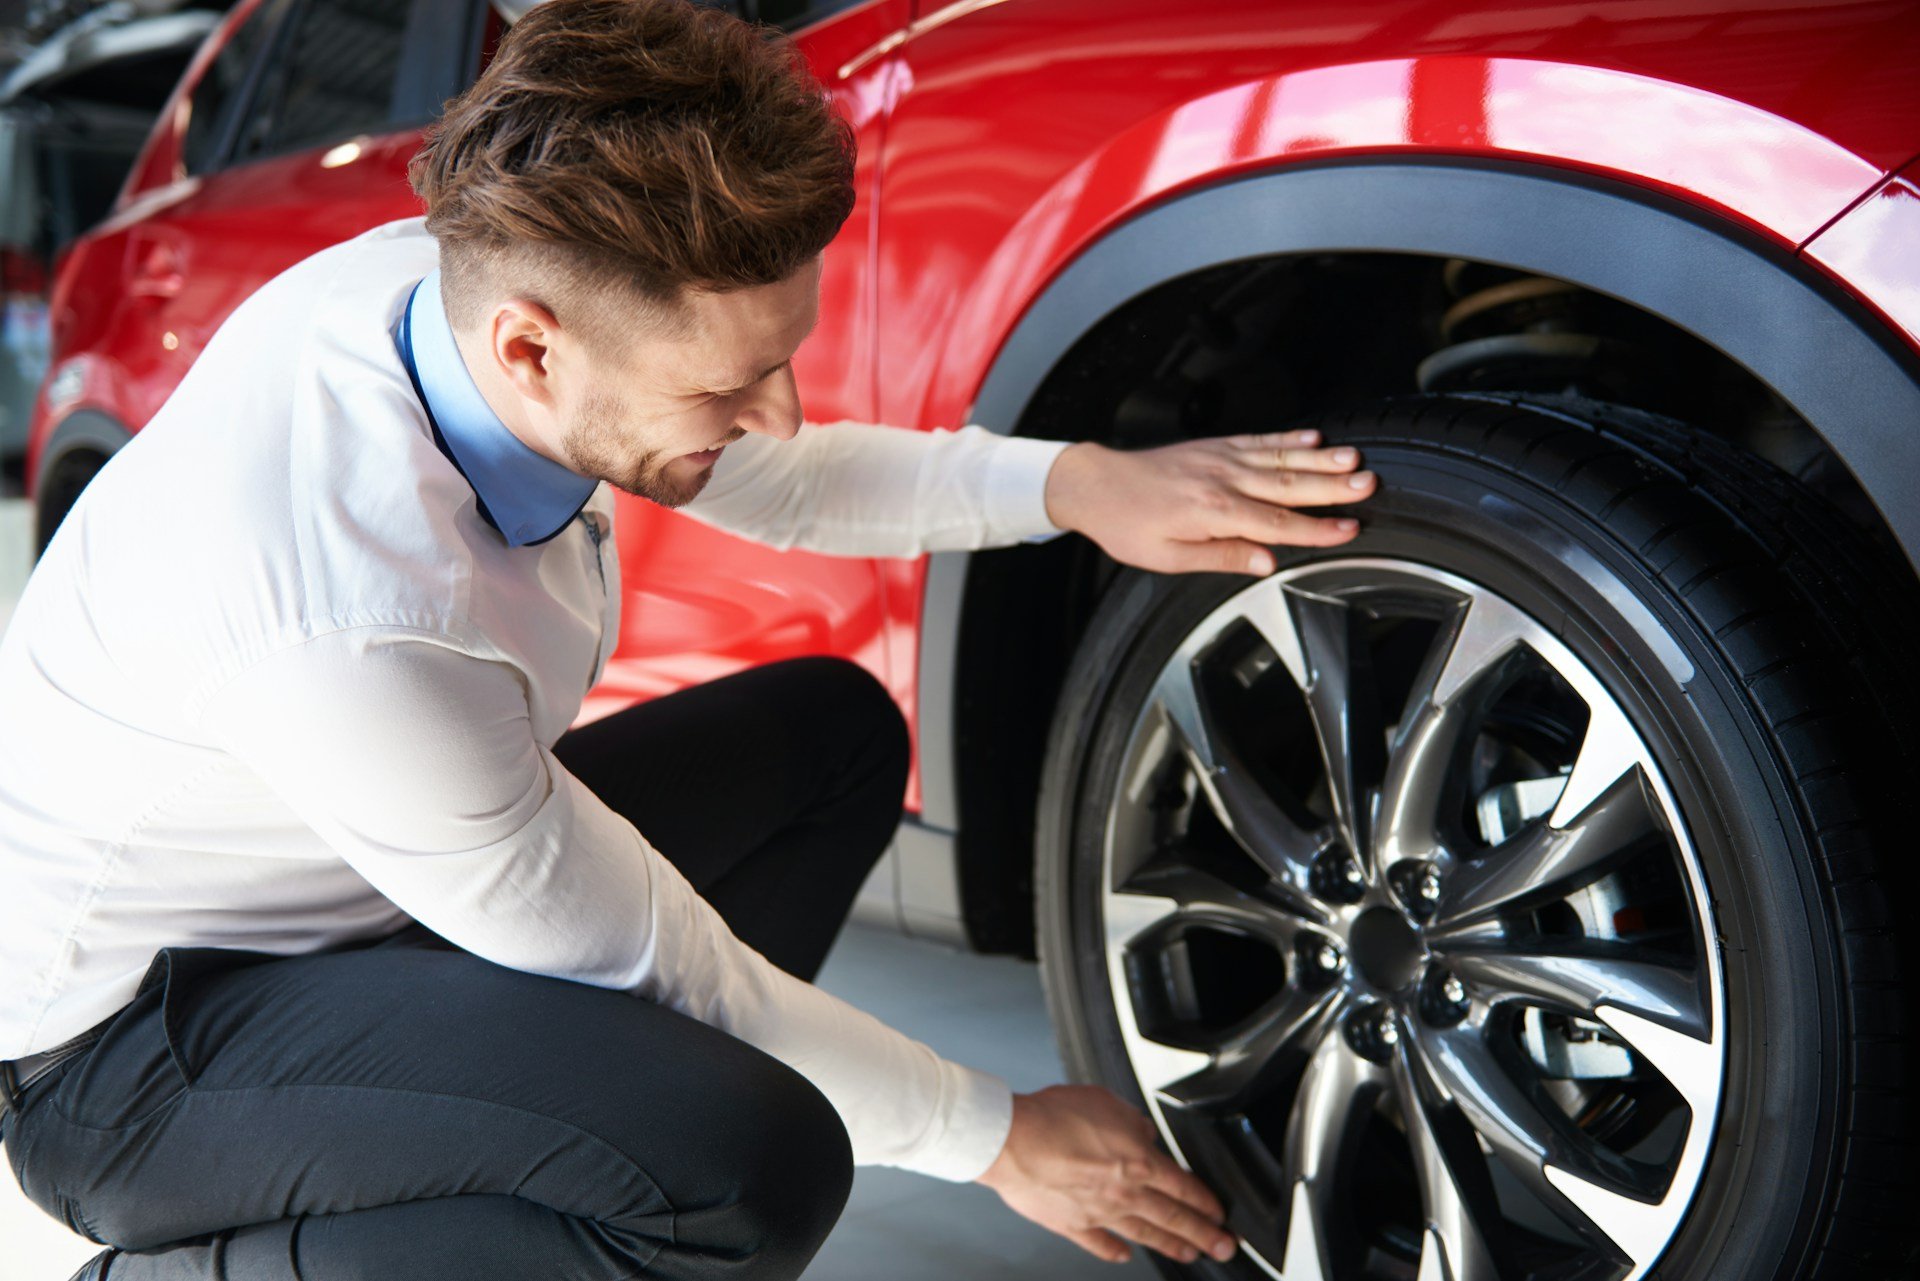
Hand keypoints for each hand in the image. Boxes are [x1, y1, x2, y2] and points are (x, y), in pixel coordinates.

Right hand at [975, 1083, 1237, 1266]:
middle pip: (1173, 1218)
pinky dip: (1114, 1252)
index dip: (1206, 1202)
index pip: (1183, 1187)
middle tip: (1223, 1248)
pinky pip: (1099, 1243)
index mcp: (1137, 1162)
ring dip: (1170, 1246)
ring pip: (1144, 1235)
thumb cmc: (1053, 1118)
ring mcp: (1098, 1213)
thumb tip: (1143, 1132)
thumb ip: (1131, 1122)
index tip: (1219, 1214)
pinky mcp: (1070, 1224)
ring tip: (1189, 1255)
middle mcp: (1124, 1192)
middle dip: (1204, 1235)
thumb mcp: (1106, 1102)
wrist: (1012, 1141)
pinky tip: (1124, 1256)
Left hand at [1041, 429, 1374, 574]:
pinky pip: (1259, 440)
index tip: (1351, 529)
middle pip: (1288, 485)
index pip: (1277, 524)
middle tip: (1370, 485)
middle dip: (1333, 486)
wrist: (1096, 484)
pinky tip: (1315, 437)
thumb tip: (1266, 563)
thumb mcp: (1169, 558)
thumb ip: (1222, 557)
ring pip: (1280, 458)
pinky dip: (1289, 438)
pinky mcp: (1215, 445)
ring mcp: (1220, 458)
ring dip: (1321, 458)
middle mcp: (1222, 480)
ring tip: (1356, 458)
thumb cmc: (1127, 525)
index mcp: (1213, 513)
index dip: (1317, 528)